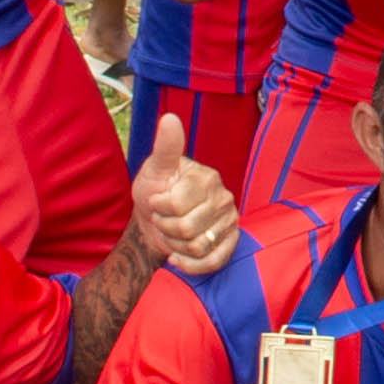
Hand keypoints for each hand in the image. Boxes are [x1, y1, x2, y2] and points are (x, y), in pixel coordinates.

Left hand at [134, 112, 241, 274]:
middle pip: (188, 228)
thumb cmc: (154, 192)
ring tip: (172, 233)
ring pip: (198, 247)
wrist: (153, 223)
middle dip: (166, 228)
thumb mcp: (155, 169)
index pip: (179, 203)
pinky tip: (177, 256)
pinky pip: (213, 262)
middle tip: (163, 219)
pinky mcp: (230, 243)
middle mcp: (224, 198)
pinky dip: (189, 265)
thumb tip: (170, 118)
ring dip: (175, 245)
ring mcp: (229, 221)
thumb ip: (165, 147)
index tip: (156, 201)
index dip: (159, 207)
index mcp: (207, 178)